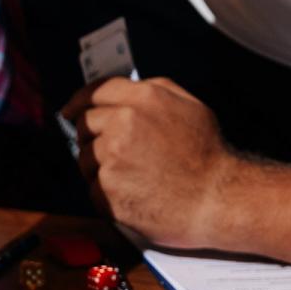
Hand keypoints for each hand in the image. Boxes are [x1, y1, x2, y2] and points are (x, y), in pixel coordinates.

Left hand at [62, 77, 234, 248]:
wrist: (219, 200)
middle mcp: (122, 125)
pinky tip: (131, 193)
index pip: (94, 91)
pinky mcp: (107, 192)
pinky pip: (92, 187)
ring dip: (98, 165)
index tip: (71, 110)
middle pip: (84, 124)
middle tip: (112, 150)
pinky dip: (105, 191)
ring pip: (84, 157)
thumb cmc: (208, 154)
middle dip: (92, 135)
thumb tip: (119, 89)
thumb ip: (152, 90)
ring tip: (131, 175)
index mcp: (142, 99)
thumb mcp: (189, 105)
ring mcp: (112, 159)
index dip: (79, 100)